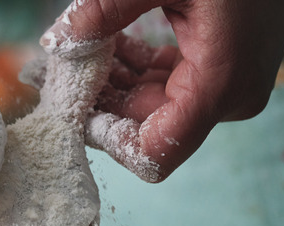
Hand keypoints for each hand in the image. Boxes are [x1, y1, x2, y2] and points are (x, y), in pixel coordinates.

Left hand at [42, 0, 283, 181]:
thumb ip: (109, 10)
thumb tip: (58, 41)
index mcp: (218, 85)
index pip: (153, 154)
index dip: (107, 139)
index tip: (73, 105)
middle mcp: (225, 100)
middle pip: (145, 129)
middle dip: (99, 104)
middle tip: (60, 72)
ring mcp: (224, 88)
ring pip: (151, 107)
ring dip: (112, 85)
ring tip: (77, 53)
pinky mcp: (220, 72)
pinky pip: (164, 85)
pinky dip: (133, 70)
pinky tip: (106, 44)